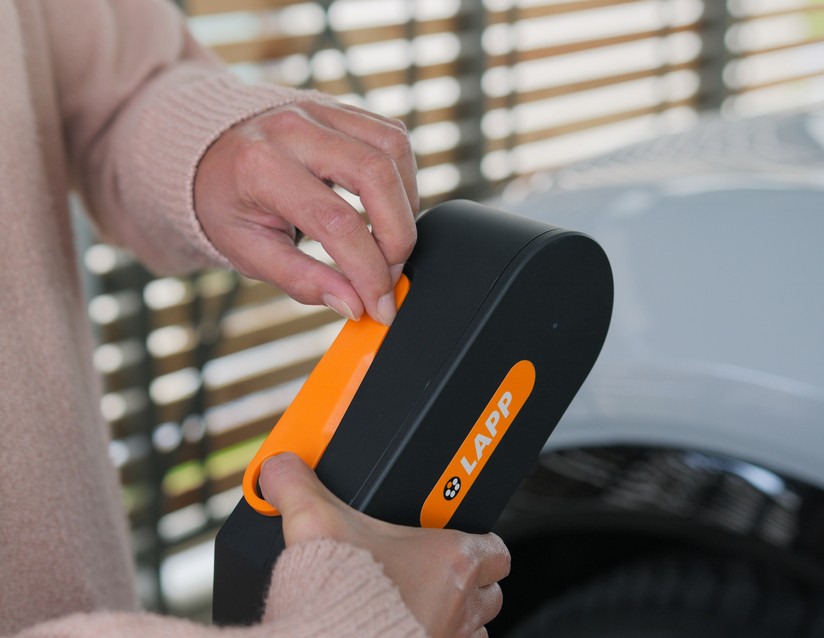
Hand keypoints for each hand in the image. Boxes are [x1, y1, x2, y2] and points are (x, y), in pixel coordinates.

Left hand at [193, 97, 418, 325]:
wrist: (206, 151)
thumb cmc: (224, 203)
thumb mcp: (248, 252)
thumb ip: (301, 280)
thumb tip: (354, 304)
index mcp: (261, 167)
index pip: (336, 222)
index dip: (368, 270)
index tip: (379, 304)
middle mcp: (293, 129)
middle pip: (376, 176)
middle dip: (398, 236)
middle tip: (391, 274)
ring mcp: (319, 111)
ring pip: (392, 149)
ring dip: (406, 204)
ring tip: (391, 242)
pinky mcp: (340, 109)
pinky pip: (391, 136)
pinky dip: (402, 178)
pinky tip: (388, 209)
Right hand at [260, 453, 510, 637]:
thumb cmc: (337, 592)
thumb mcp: (315, 522)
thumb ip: (298, 486)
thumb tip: (278, 467)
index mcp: (449, 560)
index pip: (494, 549)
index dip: (481, 544)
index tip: (459, 541)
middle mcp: (459, 604)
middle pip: (490, 592)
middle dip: (470, 584)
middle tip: (436, 574)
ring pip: (476, 629)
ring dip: (457, 618)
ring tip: (422, 606)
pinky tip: (405, 632)